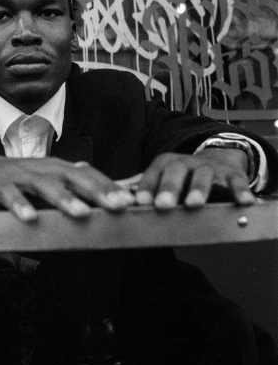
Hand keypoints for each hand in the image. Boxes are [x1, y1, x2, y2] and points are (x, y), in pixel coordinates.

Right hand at [0, 150, 134, 221]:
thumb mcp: (45, 183)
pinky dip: (19, 206)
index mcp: (57, 169)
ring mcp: (21, 177)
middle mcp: (43, 170)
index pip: (88, 174)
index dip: (109, 186)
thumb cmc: (17, 180)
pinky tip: (29, 218)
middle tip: (117, 205)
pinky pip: (11, 196)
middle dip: (96, 191)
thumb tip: (103, 206)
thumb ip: (69, 192)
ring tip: (81, 213)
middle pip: (73, 178)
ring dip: (63, 198)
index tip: (131, 201)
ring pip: (45, 186)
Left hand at [134, 148, 254, 209]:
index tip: (141, 202)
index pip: (155, 172)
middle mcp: (187, 163)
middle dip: (169, 187)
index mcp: (168, 163)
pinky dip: (240, 191)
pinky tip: (242, 202)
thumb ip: (148, 190)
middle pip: (177, 171)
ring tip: (194, 204)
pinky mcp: (232, 175)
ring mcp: (210, 168)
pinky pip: (237, 182)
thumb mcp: (166, 178)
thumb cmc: (184, 177)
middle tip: (163, 205)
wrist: (217, 159)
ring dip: (199, 189)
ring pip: (203, 175)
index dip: (147, 186)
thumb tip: (120, 202)